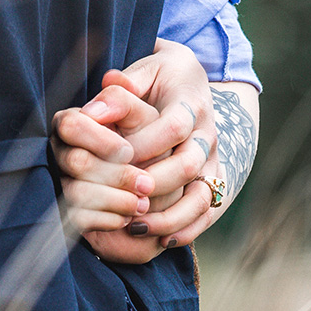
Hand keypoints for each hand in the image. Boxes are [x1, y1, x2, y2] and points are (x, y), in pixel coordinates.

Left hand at [51, 41, 218, 262]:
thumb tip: (97, 104)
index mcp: (190, 104)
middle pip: (189, 164)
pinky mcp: (213, 180)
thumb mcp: (148, 69)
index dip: (145, 144)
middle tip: (126, 196)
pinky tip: (163, 241)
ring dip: (171, 215)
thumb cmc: (164, 77)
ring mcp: (212, 161)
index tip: (116, 157)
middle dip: (156, 184)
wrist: (196, 83)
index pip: (173, 127)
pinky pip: (207, 211)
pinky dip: (188, 229)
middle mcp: (206, 135)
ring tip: (138, 226)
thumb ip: (124, 85)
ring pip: (202, 195)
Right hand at [51, 102, 156, 235]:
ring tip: (143, 203)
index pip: (71, 126)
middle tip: (147, 184)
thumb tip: (99, 98)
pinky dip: (109, 219)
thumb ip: (123, 101)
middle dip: (117, 175)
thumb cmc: (150, 142)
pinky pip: (79, 218)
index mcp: (73, 122)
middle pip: (76, 162)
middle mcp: (61, 151)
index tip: (130, 152)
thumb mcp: (142, 116)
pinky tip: (129, 216)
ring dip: (116, 199)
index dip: (101, 141)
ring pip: (77, 193)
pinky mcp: (69, 211)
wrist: (157, 183)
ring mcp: (62, 182)